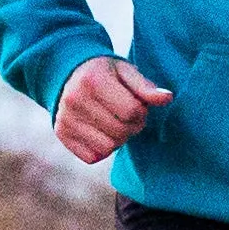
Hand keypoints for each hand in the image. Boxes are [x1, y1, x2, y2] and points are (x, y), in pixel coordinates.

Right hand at [54, 54, 171, 163]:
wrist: (68, 74)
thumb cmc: (104, 73)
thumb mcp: (125, 72)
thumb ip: (145, 87)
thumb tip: (167, 98)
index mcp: (93, 80)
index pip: (131, 111)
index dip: (141, 113)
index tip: (138, 107)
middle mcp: (74, 99)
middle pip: (120, 131)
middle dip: (131, 127)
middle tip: (128, 117)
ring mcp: (65, 118)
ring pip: (107, 147)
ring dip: (117, 139)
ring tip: (114, 124)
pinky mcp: (61, 133)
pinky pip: (92, 157)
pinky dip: (101, 149)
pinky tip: (100, 132)